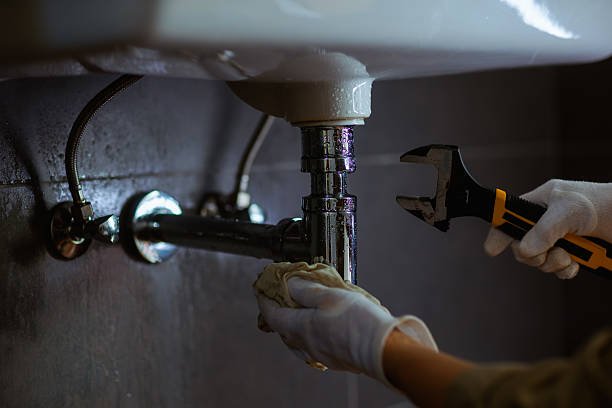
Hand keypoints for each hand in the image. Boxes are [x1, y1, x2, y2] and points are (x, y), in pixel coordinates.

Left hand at [255, 278, 435, 384]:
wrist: (384, 350)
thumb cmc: (359, 323)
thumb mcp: (330, 295)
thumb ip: (306, 289)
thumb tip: (289, 284)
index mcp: (300, 327)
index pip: (272, 314)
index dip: (264, 299)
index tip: (261, 288)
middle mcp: (307, 344)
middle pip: (283, 328)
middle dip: (278, 312)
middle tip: (278, 298)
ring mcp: (321, 354)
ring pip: (298, 339)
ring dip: (295, 324)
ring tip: (299, 312)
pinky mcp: (336, 359)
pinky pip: (315, 345)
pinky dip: (312, 333)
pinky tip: (321, 328)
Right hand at [484, 179, 611, 278]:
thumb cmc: (603, 203)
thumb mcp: (569, 211)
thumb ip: (544, 230)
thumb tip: (524, 250)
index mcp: (540, 203)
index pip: (509, 216)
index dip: (498, 232)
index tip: (492, 249)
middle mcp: (546, 221)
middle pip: (521, 245)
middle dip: (534, 254)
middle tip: (548, 252)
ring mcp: (560, 239)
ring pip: (539, 260)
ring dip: (553, 263)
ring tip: (570, 256)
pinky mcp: (574, 254)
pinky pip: (558, 270)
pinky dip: (566, 271)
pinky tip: (577, 264)